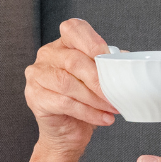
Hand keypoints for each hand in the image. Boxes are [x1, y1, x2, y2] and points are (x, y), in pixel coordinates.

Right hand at [24, 18, 119, 153]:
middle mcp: (47, 55)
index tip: (110, 60)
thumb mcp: (99, 79)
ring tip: (112, 107)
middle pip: (74, 61)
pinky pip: (64, 103)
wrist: (67, 132)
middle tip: (117, 94)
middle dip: (99, 80)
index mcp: (63, 44)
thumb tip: (126, 60)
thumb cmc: (85, 102)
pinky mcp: (34, 96)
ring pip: (68, 83)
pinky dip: (88, 112)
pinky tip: (103, 118)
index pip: (73, 29)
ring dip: (94, 98)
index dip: (92, 42)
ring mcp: (37, 75)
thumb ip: (109, 66)